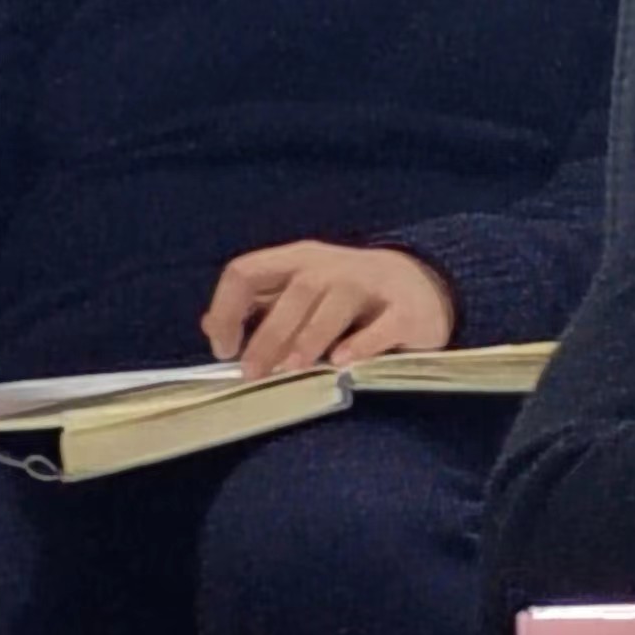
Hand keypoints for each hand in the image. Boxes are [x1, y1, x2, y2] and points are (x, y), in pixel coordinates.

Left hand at [200, 242, 456, 378]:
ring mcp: (371, 284)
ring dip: (306, 341)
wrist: (423, 286)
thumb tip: (211, 325)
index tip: (224, 349)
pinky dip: (359, 345)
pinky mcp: (405, 310)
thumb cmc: (348, 296)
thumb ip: (258, 305)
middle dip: (267, 337)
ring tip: (292, 369)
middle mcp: (331, 266)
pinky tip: (342, 363)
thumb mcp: (300, 291)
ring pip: (331, 307)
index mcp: (298, 260)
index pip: (246, 272)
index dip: (227, 310)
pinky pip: (380, 327)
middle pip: (292, 294)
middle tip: (253, 374)